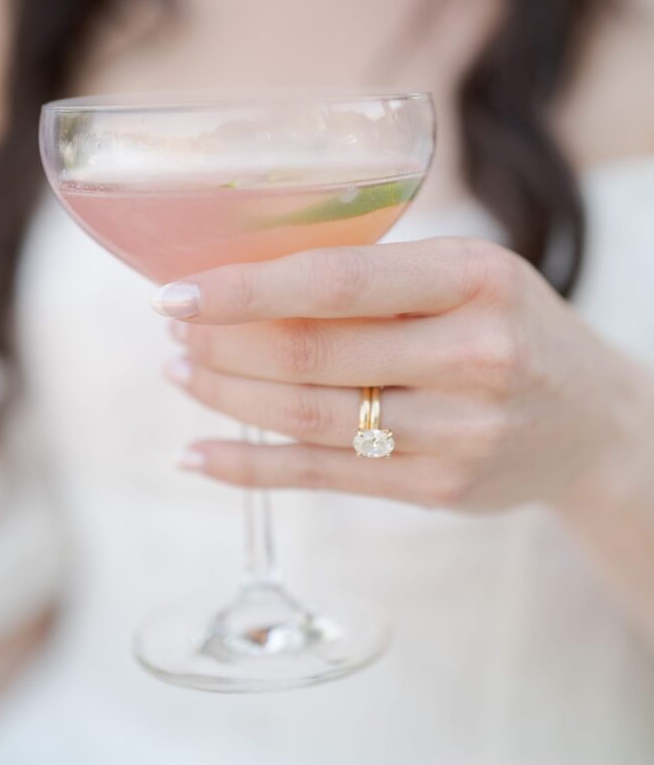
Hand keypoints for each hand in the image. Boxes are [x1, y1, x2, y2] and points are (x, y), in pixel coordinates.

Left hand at [154, 238, 632, 511]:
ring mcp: (458, 433)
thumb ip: (380, 277)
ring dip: (227, 396)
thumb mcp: (470, 275)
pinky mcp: (438, 489)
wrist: (591, 420)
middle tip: (174, 331)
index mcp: (476, 279)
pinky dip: (251, 468)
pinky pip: (324, 478)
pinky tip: (199, 455)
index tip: (176, 293)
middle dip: (223, 343)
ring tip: (180, 373)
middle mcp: (472, 357)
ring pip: (309, 418)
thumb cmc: (513, 327)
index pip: (338, 281)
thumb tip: (247, 277)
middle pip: (312, 353)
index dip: (246, 289)